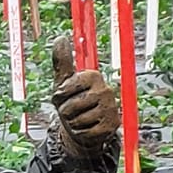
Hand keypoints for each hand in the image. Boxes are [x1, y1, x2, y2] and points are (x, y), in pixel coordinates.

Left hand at [50, 36, 115, 155]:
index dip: (59, 96)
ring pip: (78, 120)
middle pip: (71, 106)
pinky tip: (86, 128)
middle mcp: (105, 89)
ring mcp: (111, 107)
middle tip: (71, 110)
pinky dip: (80, 133)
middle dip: (65, 112)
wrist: (84, 125)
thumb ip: (62, 62)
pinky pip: (86, 132)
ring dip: (72, 123)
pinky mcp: (112, 125)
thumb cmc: (72, 101)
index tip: (64, 95)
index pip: (66, 88)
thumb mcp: (63, 82)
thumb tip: (60, 38)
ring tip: (78, 119)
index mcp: (93, 76)